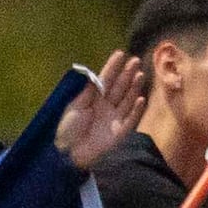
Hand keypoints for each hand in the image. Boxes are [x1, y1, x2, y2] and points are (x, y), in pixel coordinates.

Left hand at [58, 48, 151, 164]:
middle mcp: (106, 107)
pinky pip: (130, 120)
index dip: (113, 67)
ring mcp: (114, 119)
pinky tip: (140, 99)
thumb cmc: (67, 129)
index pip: (105, 80)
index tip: (120, 53)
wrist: (67, 154)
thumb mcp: (74, 107)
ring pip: (127, 100)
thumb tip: (94, 74)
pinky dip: (136, 110)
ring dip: (133, 87)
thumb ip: (86, 91)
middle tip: (135, 60)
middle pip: (119, 87)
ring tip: (139, 74)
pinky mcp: (119, 133)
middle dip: (127, 74)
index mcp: (93, 99)